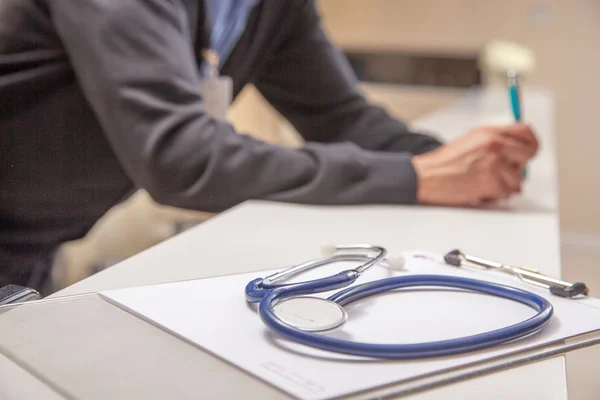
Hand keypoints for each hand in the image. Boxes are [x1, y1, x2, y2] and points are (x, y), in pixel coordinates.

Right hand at [412, 123, 538, 206]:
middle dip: (519, 166)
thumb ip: (495, 141)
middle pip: (529, 153)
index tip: (526, 151)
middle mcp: (494, 144)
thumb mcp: (470, 140)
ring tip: (483, 182)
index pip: (525, 131)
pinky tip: (478, 189)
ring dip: (504, 184)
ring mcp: (494, 163)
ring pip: (518, 179)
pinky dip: (494, 195)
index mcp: (489, 132)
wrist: (426, 176)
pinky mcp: (491, 182)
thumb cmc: (445, 162)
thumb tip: (518, 149)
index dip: (530, 143)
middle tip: (505, 171)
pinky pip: (505, 192)